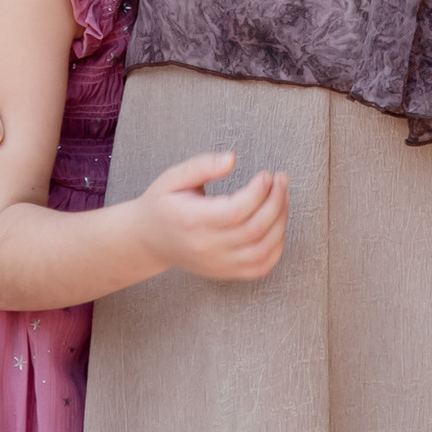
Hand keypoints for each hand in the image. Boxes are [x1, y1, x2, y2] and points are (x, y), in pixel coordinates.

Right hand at [131, 151, 289, 282]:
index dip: (259, 192)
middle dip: (276, 202)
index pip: (236, 211)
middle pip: (254, 229)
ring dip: (281, 222)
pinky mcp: (226, 272)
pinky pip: (261, 267)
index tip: (266, 174)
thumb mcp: (173, 178)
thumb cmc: (162, 205)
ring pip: (263, 250)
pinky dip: (277, 247)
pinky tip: (277, 224)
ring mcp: (217, 263)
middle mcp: (206, 247)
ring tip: (282, 197)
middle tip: (281, 180)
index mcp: (191, 221)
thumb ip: (202, 165)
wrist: (149, 241)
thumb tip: (231, 159)